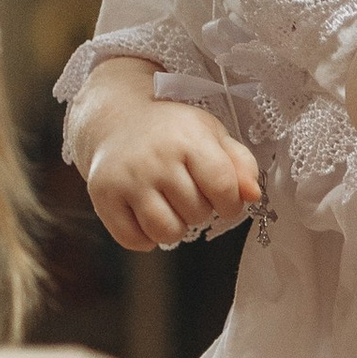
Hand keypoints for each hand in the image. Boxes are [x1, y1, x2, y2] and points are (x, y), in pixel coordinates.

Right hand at [82, 92, 260, 251]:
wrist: (116, 118)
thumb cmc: (171, 131)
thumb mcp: (211, 134)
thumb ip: (240, 163)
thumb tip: (253, 195)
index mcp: (188, 138)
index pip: (224, 188)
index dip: (230, 203)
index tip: (224, 200)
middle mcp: (156, 158)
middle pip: (196, 212)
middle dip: (199, 209)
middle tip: (186, 191)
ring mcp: (127, 178)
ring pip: (166, 232)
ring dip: (174, 227)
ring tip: (169, 206)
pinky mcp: (103, 196)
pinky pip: (132, 239)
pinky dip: (144, 237)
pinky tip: (146, 215)